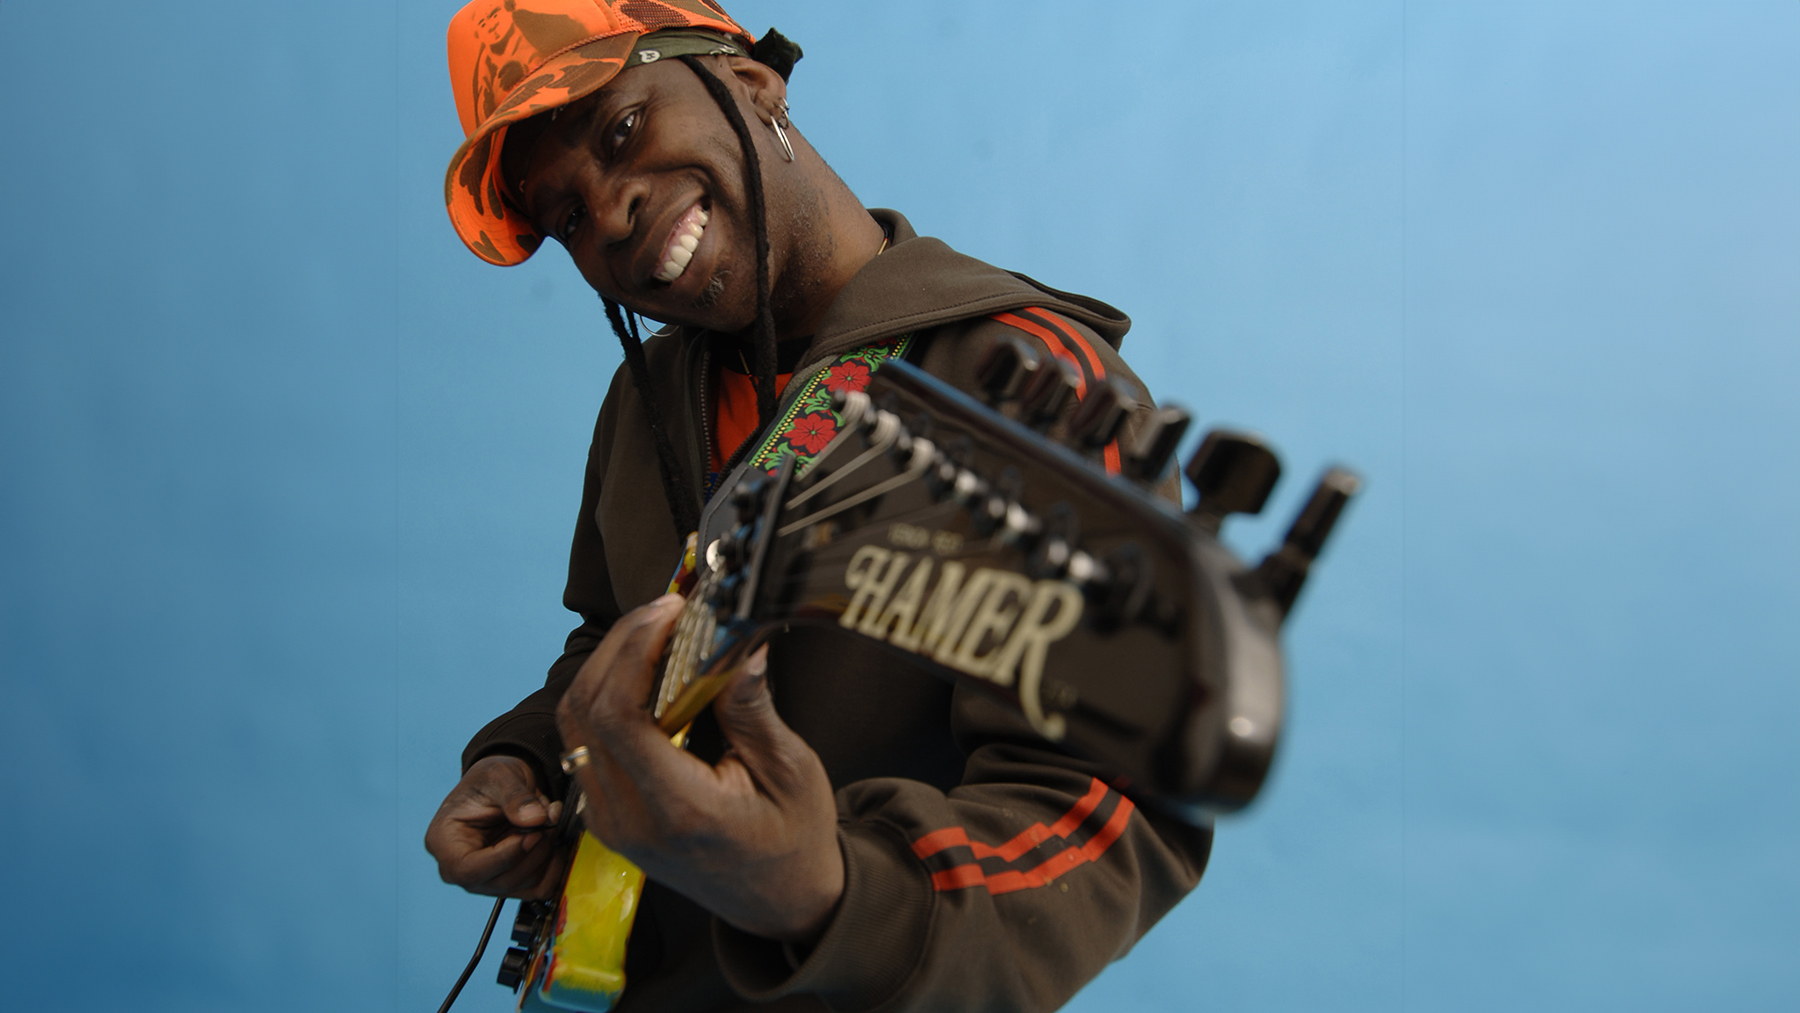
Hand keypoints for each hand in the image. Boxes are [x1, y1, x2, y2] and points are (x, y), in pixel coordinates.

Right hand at [424, 754, 565, 897]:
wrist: (500, 787)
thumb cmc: (487, 781)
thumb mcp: (498, 775)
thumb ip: (515, 796)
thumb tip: (535, 819)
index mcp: (444, 843)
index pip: (468, 869)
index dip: (504, 857)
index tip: (531, 834)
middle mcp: (461, 869)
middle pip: (501, 881)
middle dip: (533, 851)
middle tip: (547, 819)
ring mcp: (486, 880)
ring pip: (525, 885)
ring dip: (546, 854)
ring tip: (548, 822)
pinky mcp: (511, 883)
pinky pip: (540, 888)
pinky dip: (555, 866)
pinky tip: (554, 841)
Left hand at [556, 594, 844, 942]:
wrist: (778, 901)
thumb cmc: (793, 839)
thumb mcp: (791, 771)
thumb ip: (753, 708)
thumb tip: (737, 641)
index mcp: (679, 810)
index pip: (619, 717)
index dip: (634, 650)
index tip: (671, 612)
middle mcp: (629, 819)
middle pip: (587, 710)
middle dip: (620, 644)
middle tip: (666, 609)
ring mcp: (610, 820)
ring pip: (575, 722)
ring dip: (607, 665)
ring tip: (655, 631)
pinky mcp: (607, 813)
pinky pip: (585, 741)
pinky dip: (606, 694)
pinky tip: (646, 671)